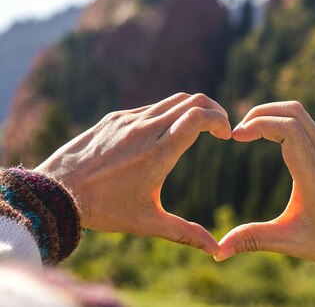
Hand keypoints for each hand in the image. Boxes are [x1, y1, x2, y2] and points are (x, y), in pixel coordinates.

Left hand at [35, 93, 230, 254]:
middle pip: (192, 100)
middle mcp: (146, 129)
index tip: (226, 135)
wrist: (55, 193)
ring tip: (196, 129)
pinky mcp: (114, 118)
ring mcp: (129, 120)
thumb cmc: (104, 209)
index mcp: (159, 152)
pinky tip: (162, 135)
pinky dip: (166, 114)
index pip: (199, 116)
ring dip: (191, 110)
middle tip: (220, 128)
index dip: (220, 119)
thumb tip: (215, 249)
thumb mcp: (147, 223)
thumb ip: (185, 232)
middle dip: (214, 110)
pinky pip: (149, 108)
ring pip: (172, 101)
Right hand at [217, 101, 314, 305]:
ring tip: (250, 133)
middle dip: (261, 112)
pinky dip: (286, 125)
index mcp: (313, 171)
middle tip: (238, 132)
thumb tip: (218, 251)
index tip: (234, 137)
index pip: (286, 127)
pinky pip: (308, 129)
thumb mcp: (294, 243)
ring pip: (302, 116)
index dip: (257, 123)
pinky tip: (273, 143)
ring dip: (274, 115)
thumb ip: (255, 240)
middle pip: (293, 111)